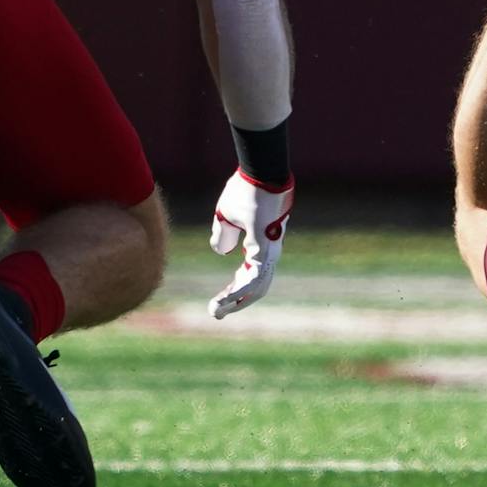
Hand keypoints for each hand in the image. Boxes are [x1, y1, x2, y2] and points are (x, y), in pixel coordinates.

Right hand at [208, 171, 292, 318]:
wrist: (259, 172)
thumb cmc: (246, 190)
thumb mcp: (226, 215)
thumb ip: (223, 234)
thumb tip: (222, 251)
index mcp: (261, 244)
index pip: (250, 275)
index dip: (234, 290)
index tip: (216, 302)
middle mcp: (269, 250)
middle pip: (256, 286)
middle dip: (236, 302)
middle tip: (216, 314)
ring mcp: (270, 249)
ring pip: (257, 285)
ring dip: (236, 301)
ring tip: (217, 310)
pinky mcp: (267, 246)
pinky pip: (255, 275)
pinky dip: (240, 289)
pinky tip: (226, 297)